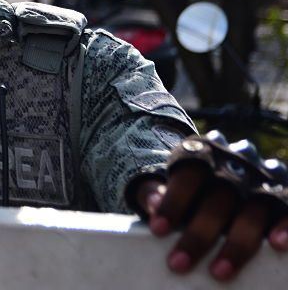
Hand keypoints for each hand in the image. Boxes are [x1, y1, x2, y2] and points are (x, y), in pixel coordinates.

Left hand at [136, 156, 287, 280]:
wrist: (225, 170)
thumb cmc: (191, 186)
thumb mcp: (170, 183)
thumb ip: (156, 191)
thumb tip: (152, 204)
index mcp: (204, 153)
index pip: (189, 173)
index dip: (174, 201)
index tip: (157, 230)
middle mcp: (237, 162)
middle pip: (220, 197)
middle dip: (199, 234)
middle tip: (178, 264)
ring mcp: (264, 178)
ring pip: (253, 209)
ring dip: (237, 244)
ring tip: (218, 273)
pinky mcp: (284, 193)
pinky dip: (284, 226)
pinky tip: (275, 245)